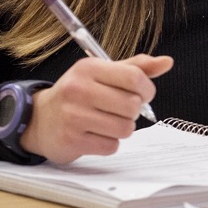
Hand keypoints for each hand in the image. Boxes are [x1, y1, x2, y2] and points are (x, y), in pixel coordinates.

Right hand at [22, 54, 172, 164]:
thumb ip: (135, 68)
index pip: (134, 77)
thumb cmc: (78, 94)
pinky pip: (111, 146)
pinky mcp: (72, 140)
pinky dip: (109, 143)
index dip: (146, 89)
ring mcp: (73, 116)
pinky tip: (96, 134)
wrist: (40, 119)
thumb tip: (167, 62)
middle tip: (120, 110)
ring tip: (107, 122)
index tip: (142, 94)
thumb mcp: (102, 74)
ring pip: (125, 128)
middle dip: (133, 111)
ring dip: (122, 128)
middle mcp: (79, 89)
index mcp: (89, 68)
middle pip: (132, 106)